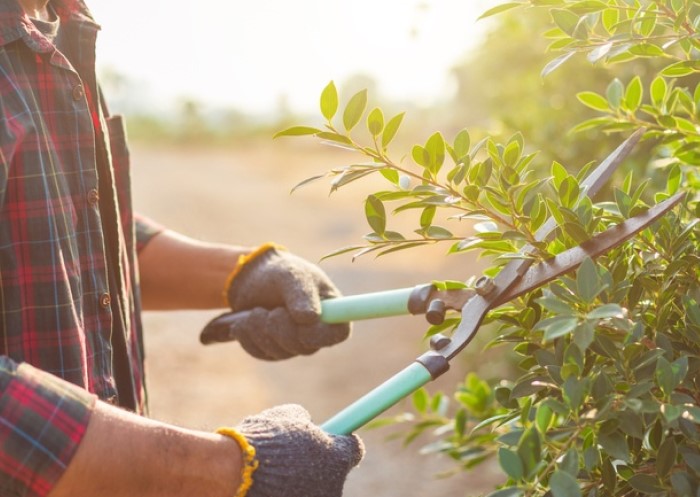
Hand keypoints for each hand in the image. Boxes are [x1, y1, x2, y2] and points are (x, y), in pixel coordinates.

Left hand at [200, 247, 350, 359]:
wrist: (252, 278)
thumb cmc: (280, 272)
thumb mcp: (292, 274)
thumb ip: (302, 293)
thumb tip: (310, 318)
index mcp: (332, 311)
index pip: (338, 334)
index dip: (320, 334)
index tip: (301, 321)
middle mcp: (316, 332)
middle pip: (305, 347)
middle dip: (282, 328)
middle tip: (270, 311)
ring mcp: (295, 344)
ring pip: (280, 351)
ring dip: (261, 330)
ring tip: (254, 311)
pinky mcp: (273, 350)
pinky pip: (261, 352)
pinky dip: (248, 337)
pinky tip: (243, 322)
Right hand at [225, 404, 363, 496]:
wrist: (235, 472)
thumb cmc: (263, 440)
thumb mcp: (287, 415)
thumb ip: (304, 420)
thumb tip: (306, 422)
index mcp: (338, 457)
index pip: (354, 449)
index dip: (341, 441)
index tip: (331, 438)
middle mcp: (334, 486)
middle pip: (333, 473)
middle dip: (317, 464)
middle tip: (295, 455)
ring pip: (314, 488)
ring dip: (301, 480)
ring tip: (275, 470)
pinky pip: (297, 495)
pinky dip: (287, 491)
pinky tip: (268, 485)